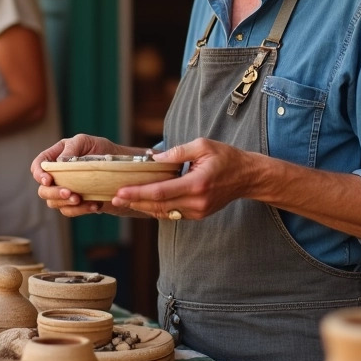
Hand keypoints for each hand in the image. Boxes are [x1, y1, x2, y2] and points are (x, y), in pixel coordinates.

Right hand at [32, 134, 129, 216]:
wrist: (121, 168)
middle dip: (54, 193)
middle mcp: (57, 176)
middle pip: (43, 190)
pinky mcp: (76, 204)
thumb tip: (60, 162)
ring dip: (66, 203)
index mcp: (55, 157)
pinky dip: (80, 210)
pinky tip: (94, 205)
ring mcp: (65, 191)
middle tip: (70, 193)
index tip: (48, 180)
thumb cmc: (101, 150)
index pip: (38, 166)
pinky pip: (70, 211)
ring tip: (81, 199)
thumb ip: (71, 148)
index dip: (39, 174)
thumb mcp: (86, 141)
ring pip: (54, 203)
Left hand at [110, 137, 252, 220]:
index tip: (121, 191)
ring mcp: (198, 211)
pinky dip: (156, 209)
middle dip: (134, 202)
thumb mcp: (202, 145)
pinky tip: (142, 202)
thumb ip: (177, 152)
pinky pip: (172, 214)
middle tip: (113, 198)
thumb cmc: (226, 157)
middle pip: (159, 206)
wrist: (247, 177)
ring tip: (123, 200)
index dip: (138, 192)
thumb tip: (154, 158)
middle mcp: (197, 202)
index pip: (161, 192)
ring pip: (164, 213)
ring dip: (143, 207)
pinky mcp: (198, 214)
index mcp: (197, 184)